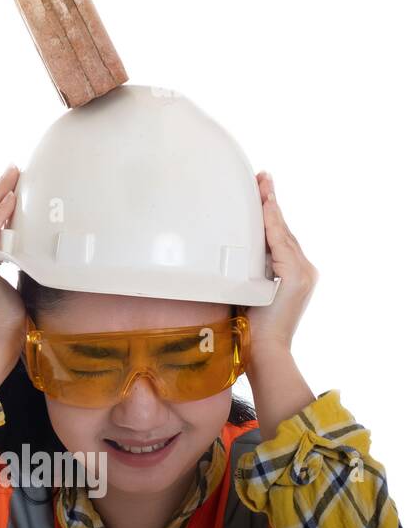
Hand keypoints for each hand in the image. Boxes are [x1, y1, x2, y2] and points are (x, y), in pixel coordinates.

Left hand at [248, 171, 317, 354]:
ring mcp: (304, 273)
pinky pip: (280, 245)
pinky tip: (263, 209)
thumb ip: (245, 270)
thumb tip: (224, 253)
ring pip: (282, 233)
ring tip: (262, 185)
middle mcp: (304, 269)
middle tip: (261, 177)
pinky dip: (271, 226)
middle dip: (271, 202)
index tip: (262, 189)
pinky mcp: (297, 277)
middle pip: (283, 229)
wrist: (263, 350)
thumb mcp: (246, 289)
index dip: (271, 212)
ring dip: (270, 208)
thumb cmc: (248, 326)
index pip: (280, 235)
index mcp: (294, 272)